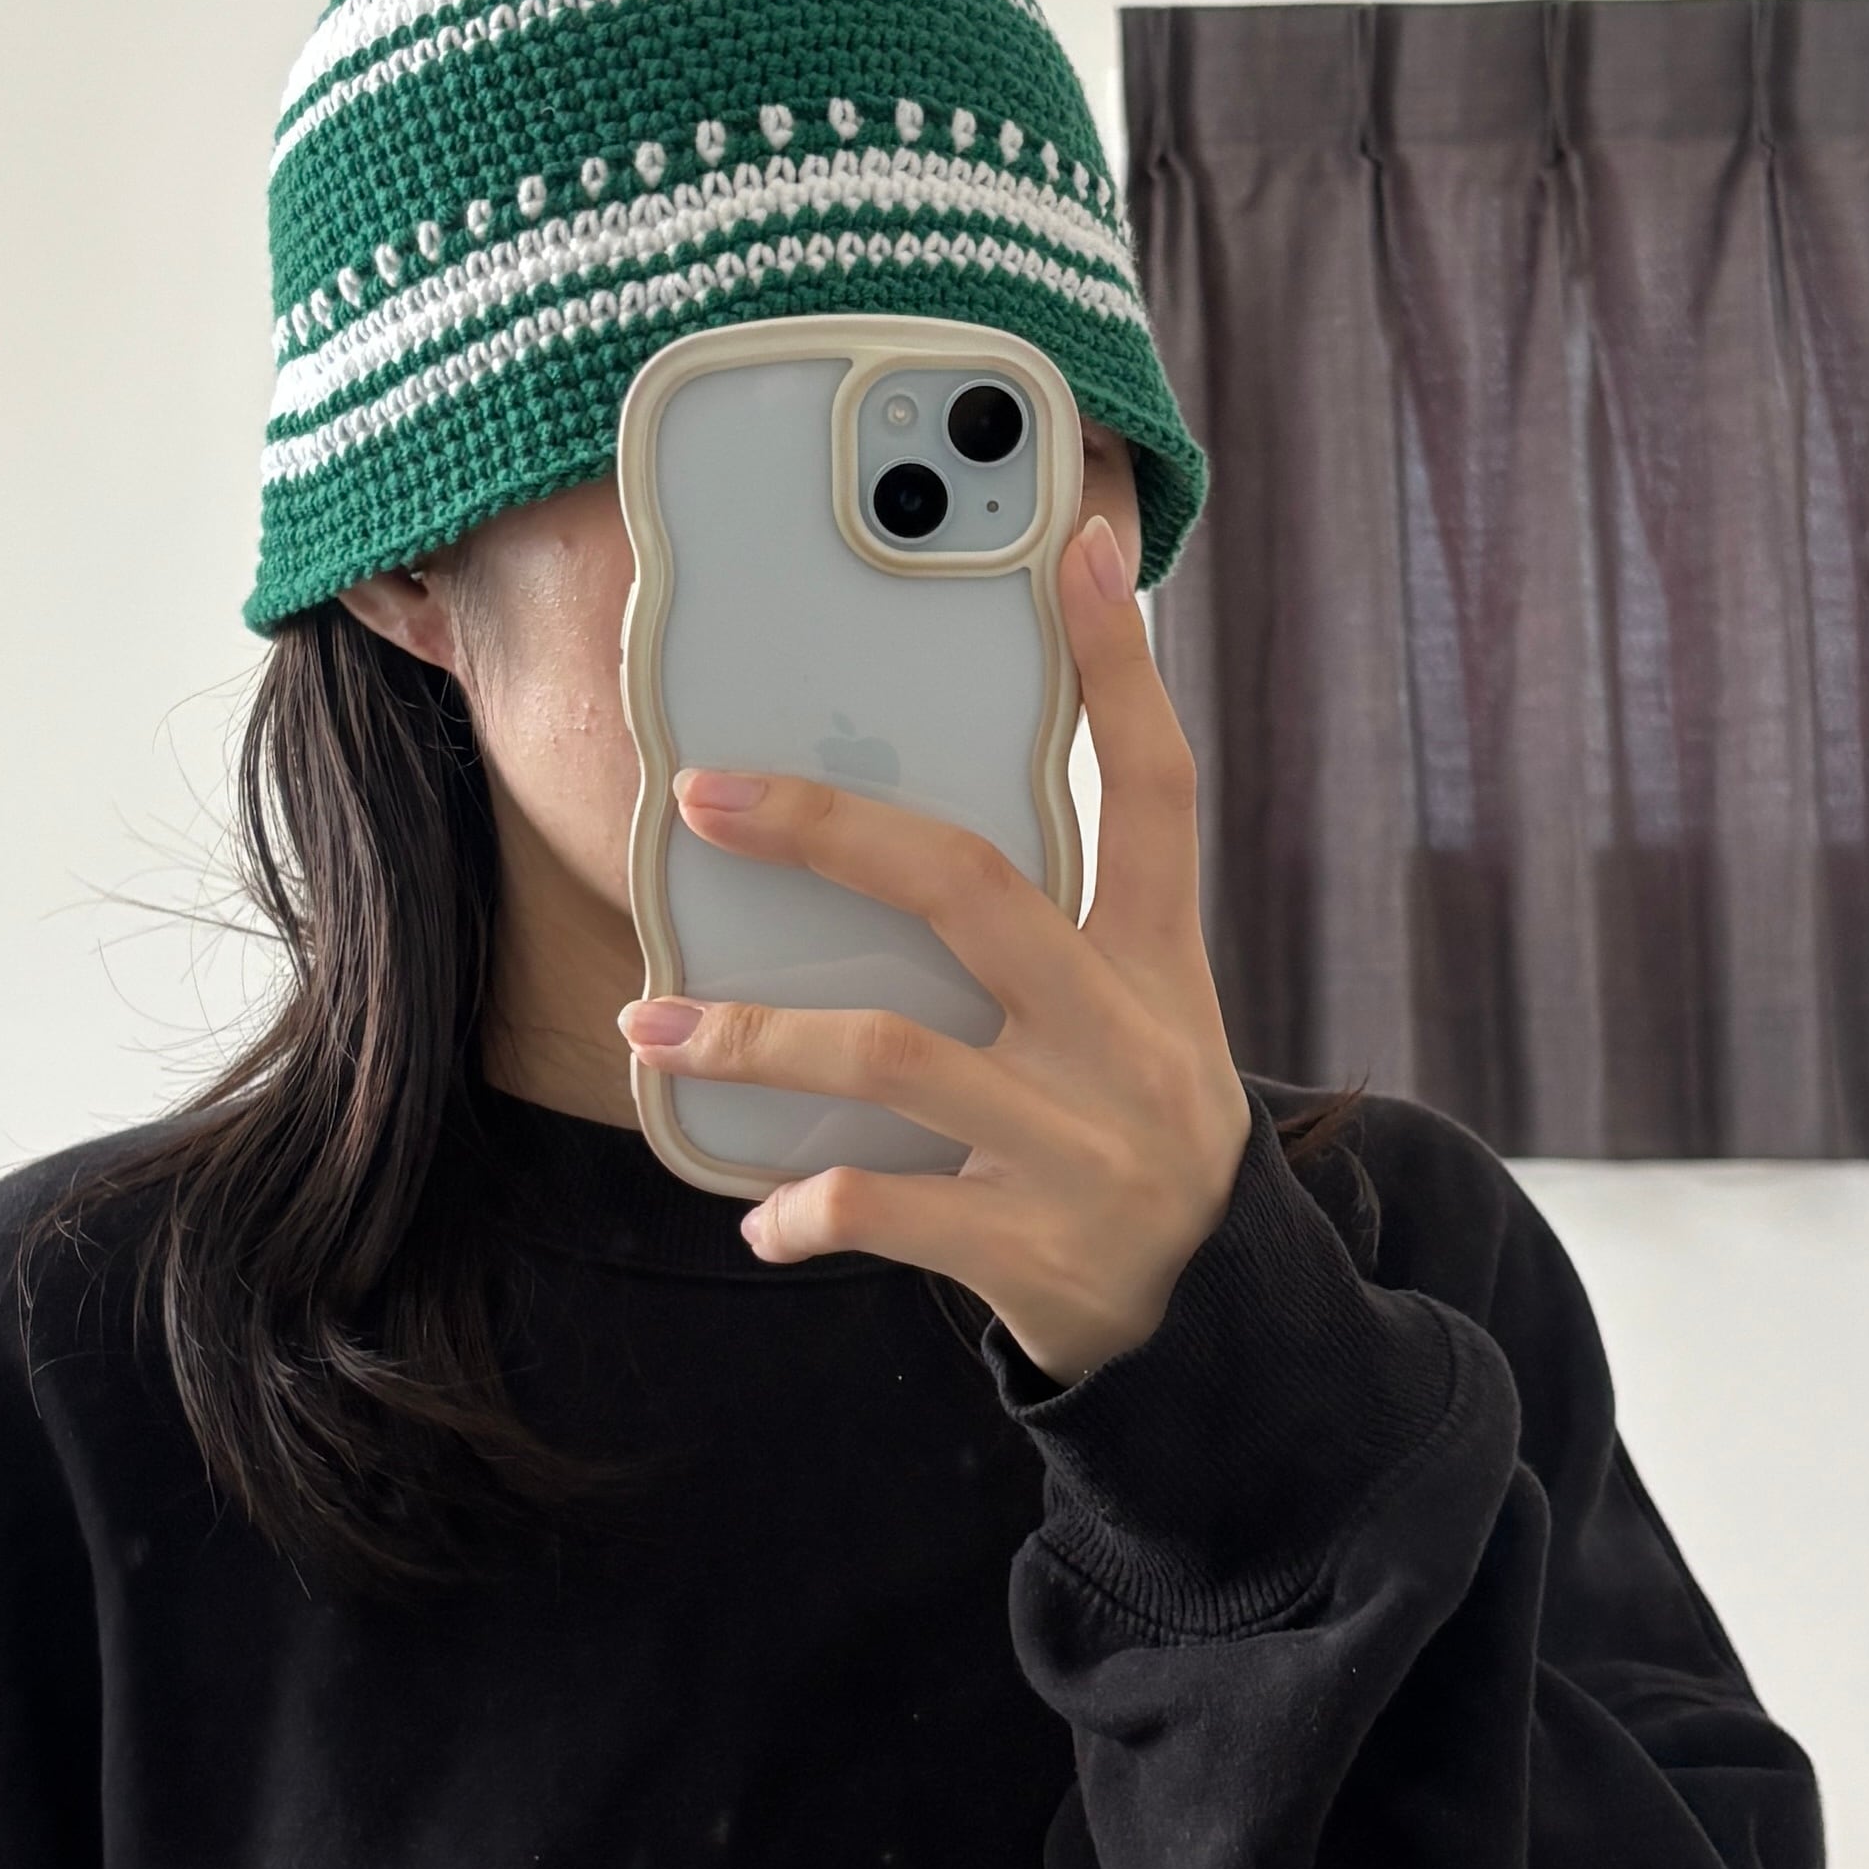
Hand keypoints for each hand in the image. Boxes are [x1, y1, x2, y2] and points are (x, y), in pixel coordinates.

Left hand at [617, 512, 1251, 1385]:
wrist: (1214, 1319)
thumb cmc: (1128, 1124)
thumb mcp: (1135, 1012)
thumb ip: (1052, 921)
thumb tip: (900, 815)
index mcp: (1158, 961)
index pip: (1154, 788)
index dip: (1121, 669)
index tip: (1082, 549)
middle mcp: (1125, 1038)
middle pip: (974, 892)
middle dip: (831, 831)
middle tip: (706, 793)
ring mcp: (1079, 1144)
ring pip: (896, 1059)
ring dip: (759, 1041)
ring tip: (654, 1026)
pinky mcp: (1032, 1249)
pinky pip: (888, 1212)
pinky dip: (809, 1207)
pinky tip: (759, 1211)